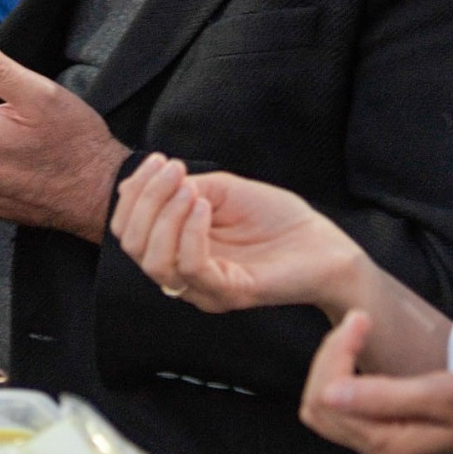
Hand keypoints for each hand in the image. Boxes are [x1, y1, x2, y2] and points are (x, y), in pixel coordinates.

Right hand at [110, 154, 373, 312]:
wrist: (324, 244)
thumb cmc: (275, 218)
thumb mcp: (220, 190)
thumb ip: (181, 188)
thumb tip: (141, 181)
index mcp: (175, 249)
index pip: (129, 231)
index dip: (134, 194)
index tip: (159, 159)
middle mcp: (182, 275)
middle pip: (133, 246)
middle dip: (145, 200)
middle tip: (173, 170)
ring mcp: (203, 289)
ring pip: (155, 262)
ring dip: (164, 215)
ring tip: (190, 189)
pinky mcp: (228, 294)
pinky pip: (192, 269)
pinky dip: (190, 232)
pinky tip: (203, 207)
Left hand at [300, 312, 452, 453]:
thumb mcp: (442, 393)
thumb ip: (384, 395)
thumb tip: (329, 393)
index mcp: (385, 445)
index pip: (326, 399)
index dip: (334, 354)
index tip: (363, 317)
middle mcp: (377, 450)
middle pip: (319, 404)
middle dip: (330, 357)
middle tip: (361, 319)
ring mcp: (384, 442)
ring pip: (330, 402)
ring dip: (338, 360)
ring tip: (364, 326)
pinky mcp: (394, 429)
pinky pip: (352, 401)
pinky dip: (351, 369)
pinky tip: (371, 345)